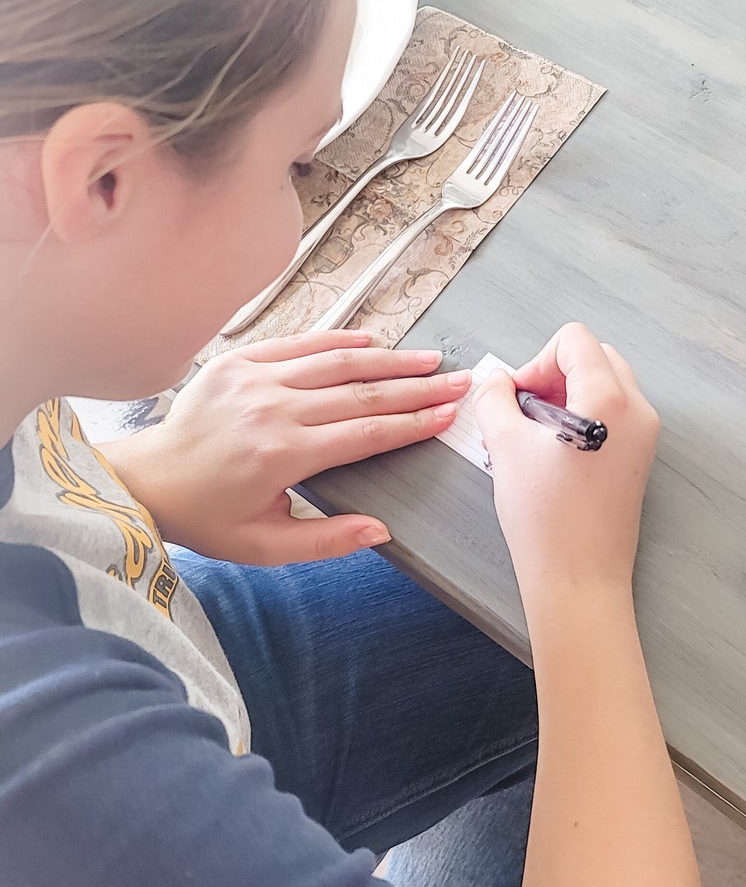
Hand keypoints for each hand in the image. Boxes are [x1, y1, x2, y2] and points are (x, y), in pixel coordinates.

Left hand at [101, 330, 471, 563]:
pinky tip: (372, 341)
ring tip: (427, 360)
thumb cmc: (208, 517)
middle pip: (363, 392)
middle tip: (457, 381)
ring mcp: (255, 378)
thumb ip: (326, 541)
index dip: (414, 423)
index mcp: (283, 454)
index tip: (448, 415)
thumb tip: (382, 530)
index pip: (367, 432)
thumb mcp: (265, 546)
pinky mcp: (239, 361)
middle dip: (417, 387)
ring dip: (389, 360)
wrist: (147, 480)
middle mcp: (273, 409)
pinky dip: (339, 340)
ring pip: (337, 362)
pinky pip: (300, 344)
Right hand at [473, 322, 659, 601]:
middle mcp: (637, 409)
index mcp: (609, 397)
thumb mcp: (505, 447)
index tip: (519, 398)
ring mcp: (645, 434)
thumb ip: (495, 399)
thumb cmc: (544, 516)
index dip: (537, 360)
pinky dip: (583, 415)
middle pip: (596, 356)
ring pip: (606, 384)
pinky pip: (614, 413)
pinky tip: (552, 452)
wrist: (578, 578)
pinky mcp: (640, 458)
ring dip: (568, 393)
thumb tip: (497, 381)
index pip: (575, 340)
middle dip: (555, 373)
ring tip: (533, 435)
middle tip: (524, 412)